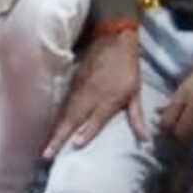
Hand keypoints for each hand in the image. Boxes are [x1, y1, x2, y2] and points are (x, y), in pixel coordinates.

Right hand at [45, 26, 144, 155]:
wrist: (113, 38)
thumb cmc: (127, 67)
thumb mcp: (135, 92)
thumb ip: (136, 117)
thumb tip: (145, 139)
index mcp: (108, 99)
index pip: (95, 120)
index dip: (86, 132)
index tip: (75, 146)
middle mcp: (91, 96)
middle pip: (73, 120)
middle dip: (60, 137)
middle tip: (48, 154)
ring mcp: (79, 89)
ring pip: (65, 113)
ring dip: (55, 130)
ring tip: (46, 147)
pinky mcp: (73, 82)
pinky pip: (64, 104)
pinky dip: (57, 118)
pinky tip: (52, 128)